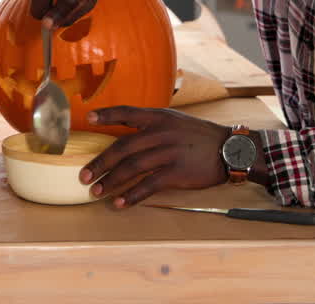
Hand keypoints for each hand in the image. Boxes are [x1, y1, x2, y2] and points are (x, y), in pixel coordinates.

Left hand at [79, 106, 231, 207]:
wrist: (230, 149)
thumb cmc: (199, 136)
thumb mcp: (175, 121)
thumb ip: (152, 125)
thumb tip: (125, 137)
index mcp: (159, 117)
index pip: (127, 112)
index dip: (106, 115)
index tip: (88, 118)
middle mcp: (161, 132)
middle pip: (122, 147)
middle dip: (100, 163)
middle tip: (84, 176)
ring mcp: (169, 152)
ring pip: (131, 167)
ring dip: (110, 181)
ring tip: (96, 192)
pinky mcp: (177, 172)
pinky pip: (148, 185)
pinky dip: (131, 195)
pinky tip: (119, 203)